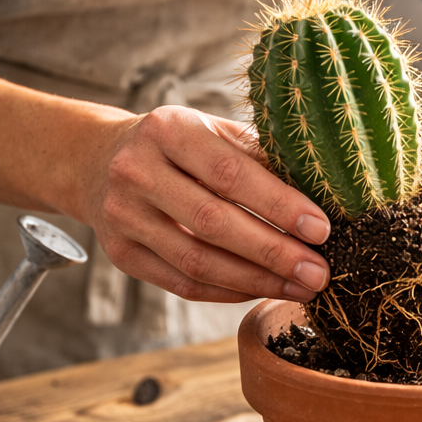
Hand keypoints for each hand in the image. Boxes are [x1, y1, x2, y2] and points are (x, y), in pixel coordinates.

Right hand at [79, 106, 332, 303]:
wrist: (99, 161)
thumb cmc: (179, 146)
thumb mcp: (214, 131)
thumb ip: (259, 157)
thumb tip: (323, 195)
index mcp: (168, 130)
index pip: (230, 173)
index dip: (279, 205)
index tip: (321, 230)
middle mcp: (137, 171)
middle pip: (213, 223)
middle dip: (274, 252)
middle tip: (319, 272)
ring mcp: (123, 217)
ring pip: (198, 261)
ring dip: (256, 281)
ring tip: (300, 288)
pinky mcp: (122, 255)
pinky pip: (184, 284)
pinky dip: (229, 291)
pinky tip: (264, 289)